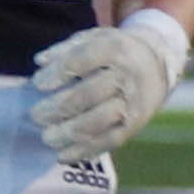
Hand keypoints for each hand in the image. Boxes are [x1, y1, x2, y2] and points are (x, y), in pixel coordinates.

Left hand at [27, 10, 188, 155]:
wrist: (158, 66)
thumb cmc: (115, 52)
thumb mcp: (94, 38)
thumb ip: (66, 49)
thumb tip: (40, 61)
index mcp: (115, 49)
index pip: (82, 61)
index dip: (58, 73)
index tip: (37, 84)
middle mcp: (127, 76)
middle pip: (90, 94)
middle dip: (59, 107)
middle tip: (36, 116)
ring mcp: (133, 102)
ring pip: (100, 120)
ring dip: (71, 132)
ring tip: (47, 138)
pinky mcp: (136, 124)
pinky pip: (111, 140)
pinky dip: (86, 150)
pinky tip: (63, 156)